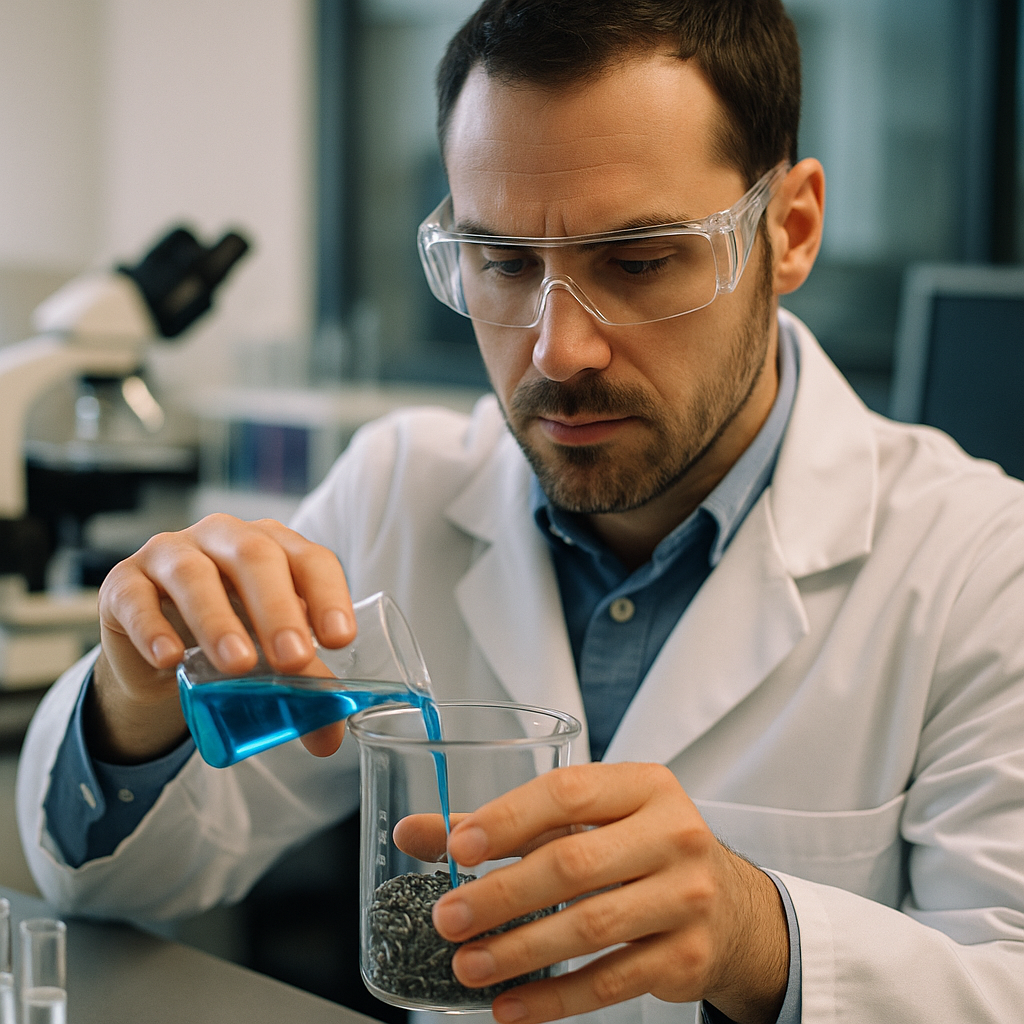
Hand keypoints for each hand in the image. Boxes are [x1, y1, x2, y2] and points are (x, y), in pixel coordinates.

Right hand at [89, 514, 355, 763]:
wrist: (158, 650)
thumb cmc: (231, 635)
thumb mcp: (269, 657)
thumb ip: (303, 688)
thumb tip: (328, 736)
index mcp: (274, 545)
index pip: (309, 558)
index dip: (327, 595)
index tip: (340, 640)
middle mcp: (224, 537)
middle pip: (255, 557)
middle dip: (277, 609)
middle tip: (293, 659)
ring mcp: (170, 553)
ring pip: (194, 574)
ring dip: (218, 620)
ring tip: (239, 665)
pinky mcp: (123, 582)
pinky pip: (136, 598)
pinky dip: (153, 629)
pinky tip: (169, 660)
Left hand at [429, 763, 788, 1023]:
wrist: (729, 906)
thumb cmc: (641, 849)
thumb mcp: (587, 821)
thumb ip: (504, 825)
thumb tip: (418, 833)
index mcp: (643, 786)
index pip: (568, 793)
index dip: (509, 819)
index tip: (458, 846)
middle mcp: (672, 834)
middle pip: (574, 864)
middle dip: (502, 895)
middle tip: (449, 917)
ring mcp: (686, 897)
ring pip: (590, 927)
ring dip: (519, 951)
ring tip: (467, 965)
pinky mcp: (686, 957)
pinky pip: (611, 981)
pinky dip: (555, 997)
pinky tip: (511, 1004)